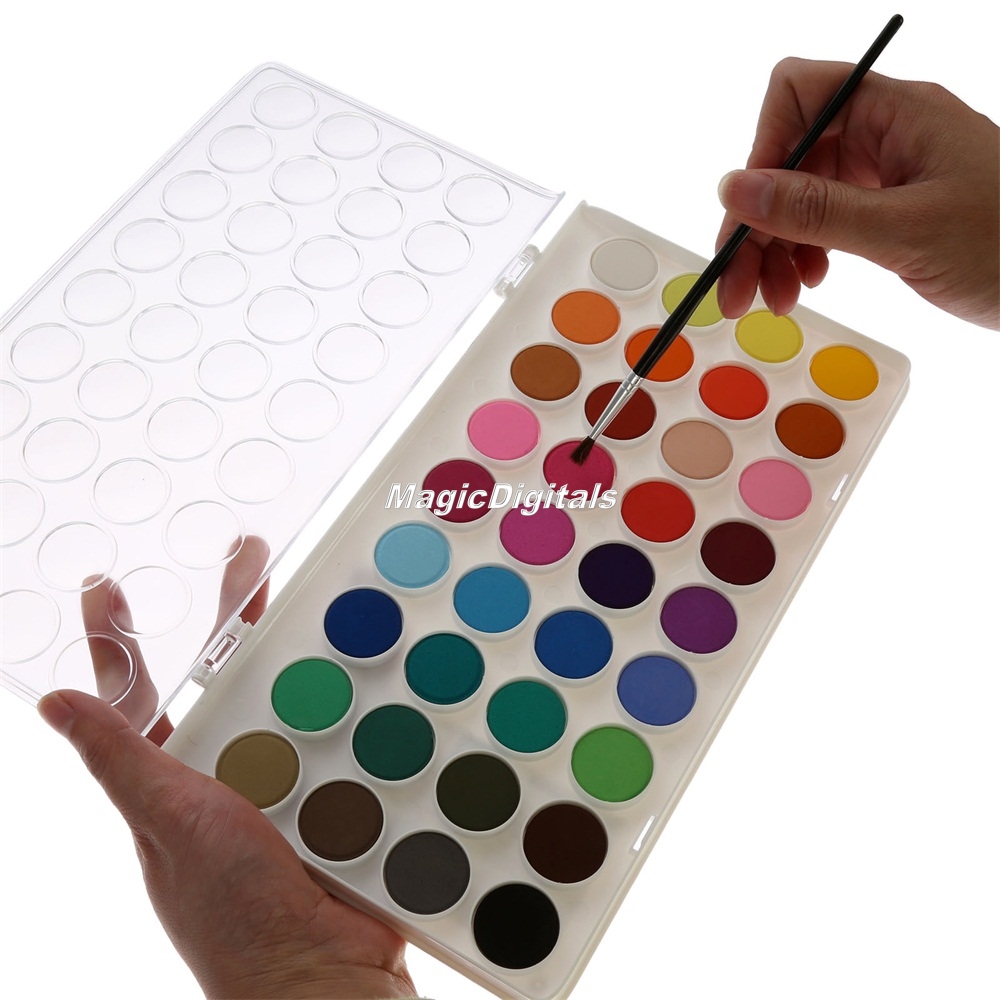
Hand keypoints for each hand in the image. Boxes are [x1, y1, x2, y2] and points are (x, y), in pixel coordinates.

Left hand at [38, 537, 415, 999]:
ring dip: (309, 649)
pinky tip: (374, 665)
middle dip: (235, 612)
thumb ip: (121, 758)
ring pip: (297, 694)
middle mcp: (232, 770)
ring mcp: (290, 778)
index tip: (106, 587)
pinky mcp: (343, 792)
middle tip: (248, 552)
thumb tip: (53, 702)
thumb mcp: (168, 823)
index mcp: (176, 776)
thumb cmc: (230, 911)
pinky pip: (350, 733)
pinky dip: (362, 702)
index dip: (117, 640)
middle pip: (230, 672)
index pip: (137, 693)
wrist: (323, 974)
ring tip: (317, 595)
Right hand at [715, 59, 998, 327]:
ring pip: (802, 197)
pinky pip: (826, 223)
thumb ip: (815, 210)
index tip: (748, 218)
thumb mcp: (905, 231)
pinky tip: (806, 285)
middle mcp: (885, 133)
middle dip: (757, 224)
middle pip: (790, 159)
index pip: (798, 96)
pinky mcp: (890, 209)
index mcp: (895, 113)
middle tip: (736, 290)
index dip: (763, 151)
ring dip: (775, 249)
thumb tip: (735, 188)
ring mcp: (887, 172)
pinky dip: (804, 254)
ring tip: (774, 301)